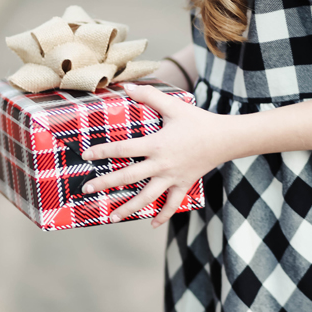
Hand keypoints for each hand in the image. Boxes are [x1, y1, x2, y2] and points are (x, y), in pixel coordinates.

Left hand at [80, 83, 224, 226]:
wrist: (225, 139)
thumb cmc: (198, 121)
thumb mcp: (173, 105)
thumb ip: (149, 95)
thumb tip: (127, 86)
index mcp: (156, 144)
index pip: (123, 149)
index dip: (102, 152)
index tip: (86, 155)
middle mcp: (161, 164)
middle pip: (128, 177)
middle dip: (105, 184)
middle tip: (86, 189)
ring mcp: (172, 178)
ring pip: (147, 198)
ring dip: (128, 208)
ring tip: (111, 217)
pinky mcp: (183, 185)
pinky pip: (172, 204)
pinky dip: (163, 215)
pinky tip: (152, 224)